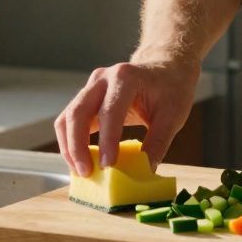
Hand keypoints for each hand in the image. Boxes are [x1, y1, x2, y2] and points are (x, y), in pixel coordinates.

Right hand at [53, 56, 199, 176]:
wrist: (166, 68)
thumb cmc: (171, 90)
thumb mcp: (172, 117)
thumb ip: (157, 144)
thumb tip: (143, 173)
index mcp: (126, 77)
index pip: (109, 111)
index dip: (106, 141)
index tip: (107, 166)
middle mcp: (102, 79)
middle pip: (78, 112)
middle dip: (77, 146)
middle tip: (87, 173)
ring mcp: (91, 87)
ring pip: (68, 117)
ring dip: (70, 147)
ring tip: (81, 171)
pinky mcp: (86, 98)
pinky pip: (70, 121)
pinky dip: (71, 142)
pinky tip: (81, 161)